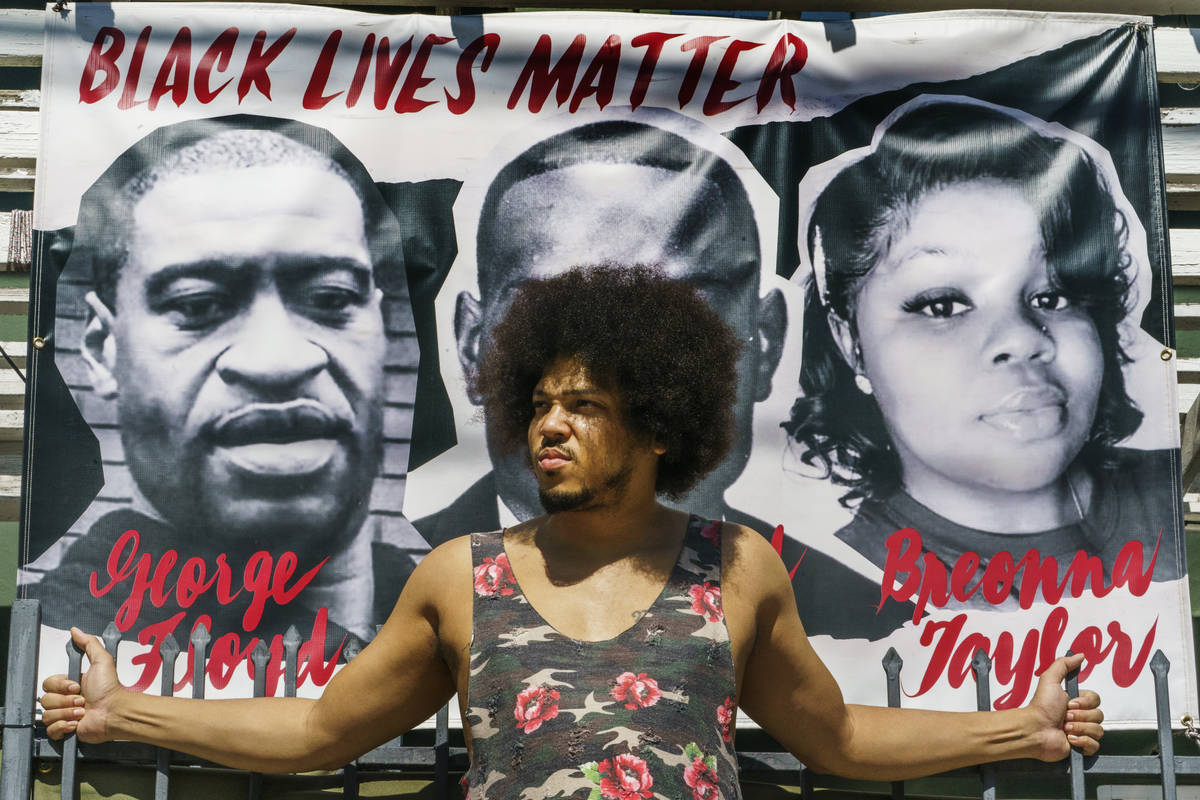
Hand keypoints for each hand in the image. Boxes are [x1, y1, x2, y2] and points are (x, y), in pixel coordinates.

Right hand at [39, 628, 123, 742]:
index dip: (60, 686)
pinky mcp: (64, 731)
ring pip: (47, 715)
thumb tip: (76, 631)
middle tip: (82, 699)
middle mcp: (65, 700)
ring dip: (67, 712)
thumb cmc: (110, 689)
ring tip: (82, 711)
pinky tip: (76, 723)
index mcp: (70, 685)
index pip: (48, 683)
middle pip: (46, 699)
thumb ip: (89, 644)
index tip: (76, 686)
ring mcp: (64, 715)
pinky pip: (50, 730)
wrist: (115, 712)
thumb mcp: (101, 661)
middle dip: (65, 700)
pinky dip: (63, 726)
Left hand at [1026, 653, 1102, 759]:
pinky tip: (1069, 739)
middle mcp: (1081, 716)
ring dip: (1079, 728)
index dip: (1085, 702)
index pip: (1096, 700)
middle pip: (1099, 715)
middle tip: (1064, 716)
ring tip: (1064, 728)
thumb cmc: (1041, 706)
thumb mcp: (1050, 680)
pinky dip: (1082, 742)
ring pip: (1098, 730)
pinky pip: (1095, 746)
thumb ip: (1064, 665)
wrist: (1034, 729)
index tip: (1069, 703)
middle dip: (1080, 716)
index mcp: (1077, 702)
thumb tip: (1080, 655)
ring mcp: (1082, 732)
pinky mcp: (1081, 748)